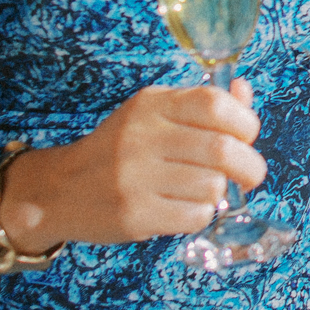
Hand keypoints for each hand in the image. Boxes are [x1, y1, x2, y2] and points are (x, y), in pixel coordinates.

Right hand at [8, 78, 266, 247]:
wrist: (59, 190)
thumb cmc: (120, 150)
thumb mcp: (154, 114)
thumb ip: (202, 104)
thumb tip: (244, 93)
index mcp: (152, 105)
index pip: (215, 104)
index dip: (245, 122)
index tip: (245, 137)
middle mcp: (142, 137)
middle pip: (222, 150)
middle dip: (249, 166)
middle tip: (249, 175)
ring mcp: (134, 177)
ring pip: (213, 186)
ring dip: (220, 193)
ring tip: (204, 192)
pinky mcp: (133, 214)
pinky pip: (195, 216)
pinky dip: (202, 215)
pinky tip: (185, 208)